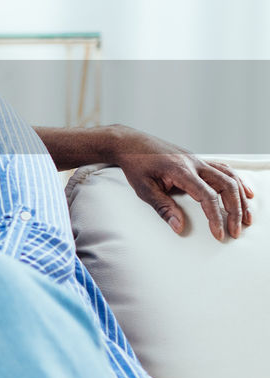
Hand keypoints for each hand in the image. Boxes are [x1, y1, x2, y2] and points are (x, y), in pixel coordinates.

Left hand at [111, 128, 253, 239]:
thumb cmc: (136, 165)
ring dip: (241, 197)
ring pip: (229, 177)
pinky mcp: (198, 160)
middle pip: (226, 186)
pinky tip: (245, 194)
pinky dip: (237, 182)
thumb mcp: (143, 189)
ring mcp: (198, 160)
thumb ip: (163, 208)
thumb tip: (179, 227)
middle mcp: (194, 163)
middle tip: (236, 231)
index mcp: (180, 170)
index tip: (219, 233)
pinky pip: (224, 170)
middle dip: (235, 210)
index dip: (216, 216)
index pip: (207, 196)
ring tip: (247, 217)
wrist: (131, 143)